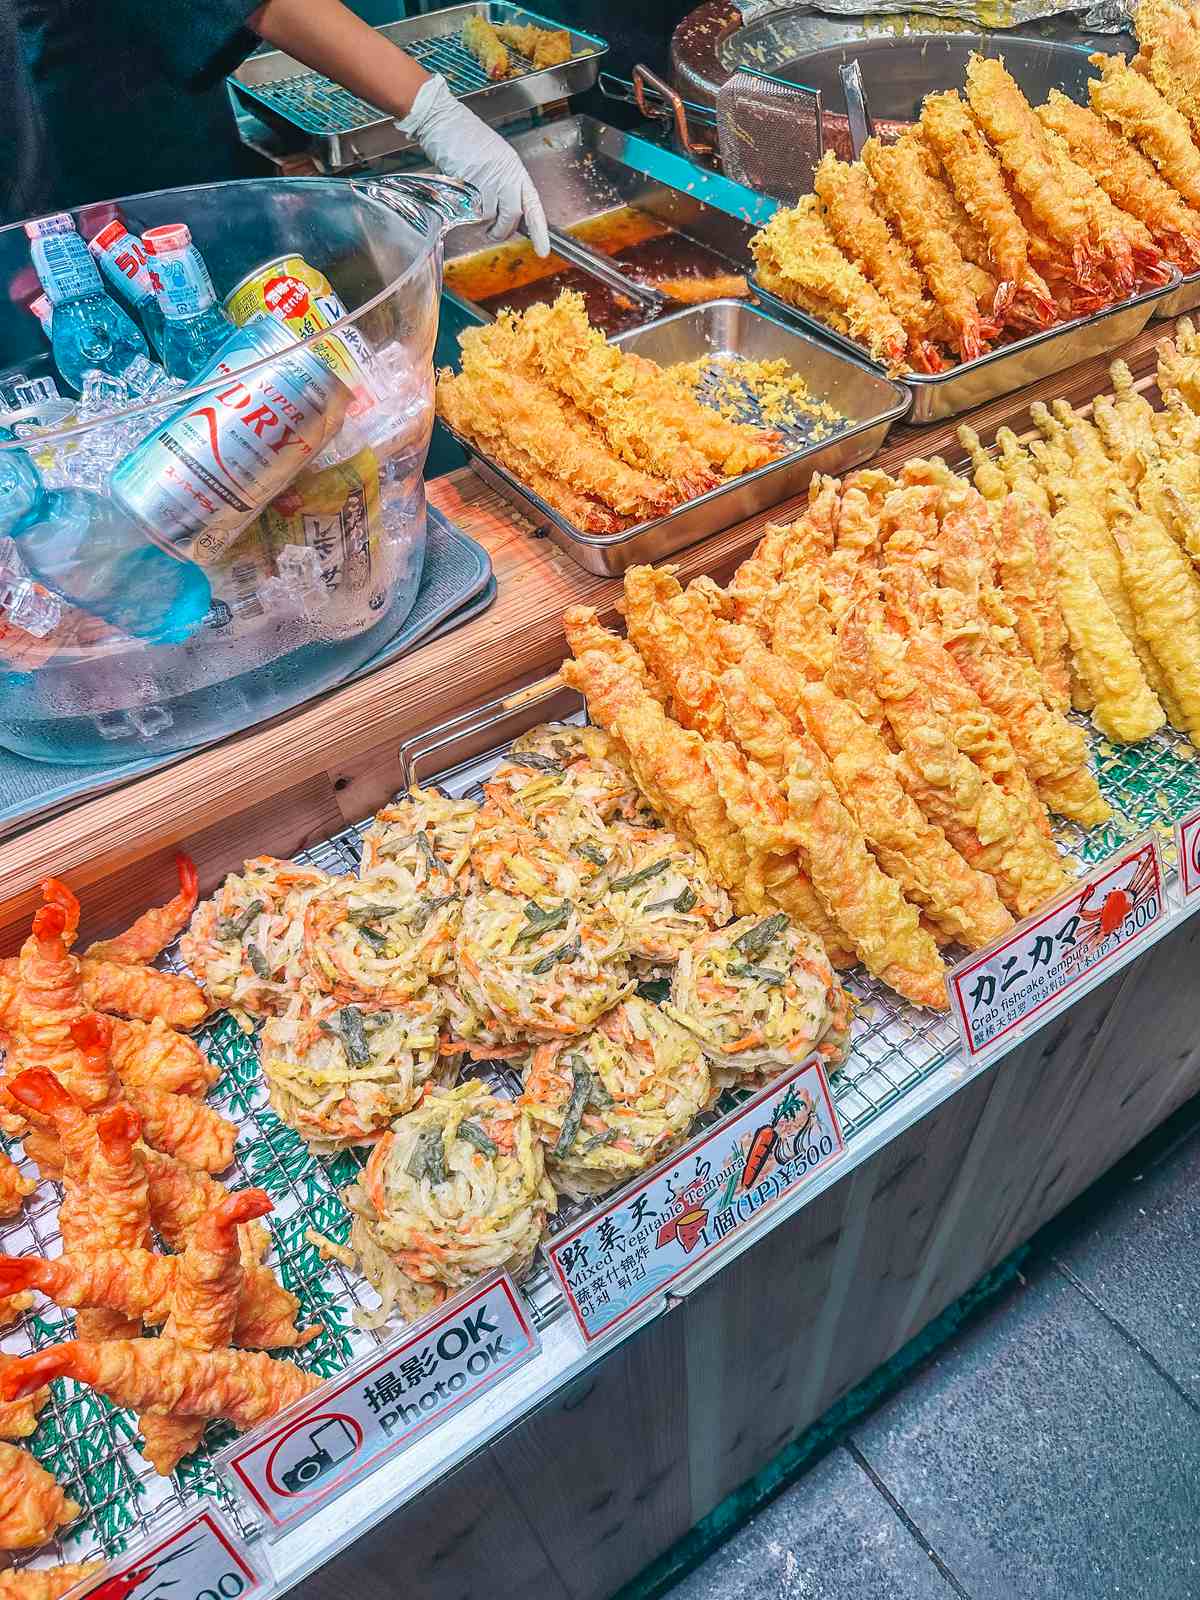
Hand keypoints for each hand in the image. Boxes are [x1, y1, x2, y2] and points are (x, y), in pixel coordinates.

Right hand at [398, 76, 549, 254]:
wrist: (442, 119)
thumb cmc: (463, 137)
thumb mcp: (492, 158)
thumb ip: (501, 182)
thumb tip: (502, 212)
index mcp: (514, 167)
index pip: (533, 203)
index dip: (539, 230)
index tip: (543, 250)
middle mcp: (505, 172)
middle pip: (513, 215)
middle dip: (502, 230)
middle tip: (493, 234)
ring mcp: (488, 176)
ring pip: (490, 216)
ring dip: (480, 221)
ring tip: (472, 209)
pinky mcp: (470, 180)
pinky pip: (472, 210)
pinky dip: (466, 212)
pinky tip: (461, 199)